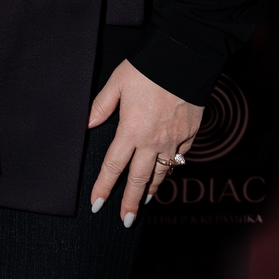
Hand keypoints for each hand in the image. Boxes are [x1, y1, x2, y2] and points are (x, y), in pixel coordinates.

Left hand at [87, 60, 202, 226]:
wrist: (186, 58)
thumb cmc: (147, 68)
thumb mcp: (116, 83)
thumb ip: (100, 106)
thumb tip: (87, 124)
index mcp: (131, 130)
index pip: (113, 166)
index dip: (103, 187)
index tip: (96, 204)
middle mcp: (153, 141)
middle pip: (138, 179)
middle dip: (129, 202)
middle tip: (125, 220)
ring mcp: (174, 140)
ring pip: (162, 173)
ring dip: (151, 189)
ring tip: (144, 201)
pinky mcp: (190, 135)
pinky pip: (180, 158)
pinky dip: (171, 168)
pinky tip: (166, 172)